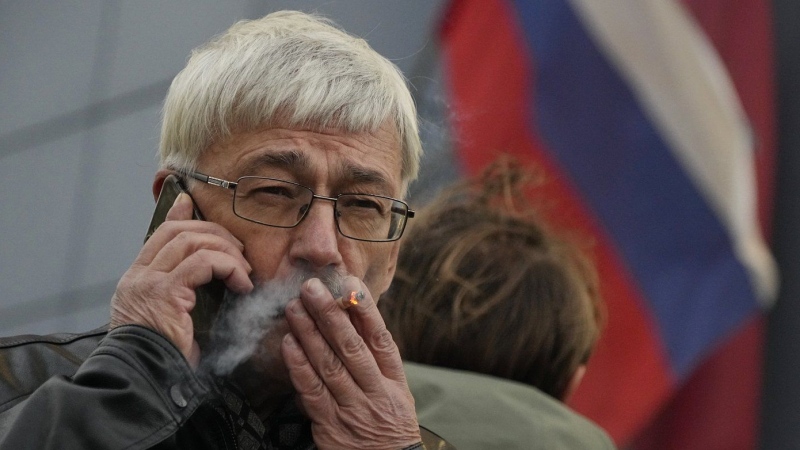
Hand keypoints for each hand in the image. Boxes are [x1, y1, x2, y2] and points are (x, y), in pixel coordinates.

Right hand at [110, 193, 252, 366]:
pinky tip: (241, 283)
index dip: (179, 216)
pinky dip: (228, 267)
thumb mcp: (172, 322)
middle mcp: (138, 276)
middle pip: (178, 231)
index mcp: (136, 280)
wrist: (143, 380)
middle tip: (239, 251)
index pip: (158, 235)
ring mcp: (149, 282)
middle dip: (214, 233)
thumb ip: (182, 298)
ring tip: (243, 271)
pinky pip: (202, 262)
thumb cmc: (161, 360)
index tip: (193, 205)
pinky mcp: (166, 292)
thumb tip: (209, 287)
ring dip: (226, 250)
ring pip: (192, 242)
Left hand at [281, 277, 419, 449]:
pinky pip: (312, 392)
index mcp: (394, 381)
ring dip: (309, 333)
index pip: (380, 338)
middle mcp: (375, 393)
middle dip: (330, 314)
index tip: (350, 282)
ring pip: (328, 365)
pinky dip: (299, 366)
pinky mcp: (331, 427)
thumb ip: (376, 360)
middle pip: (351, 347)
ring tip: (294, 307)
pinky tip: (289, 344)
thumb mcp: (395, 392)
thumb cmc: (389, 426)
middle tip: (311, 287)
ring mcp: (352, 410)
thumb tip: (354, 317)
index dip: (366, 309)